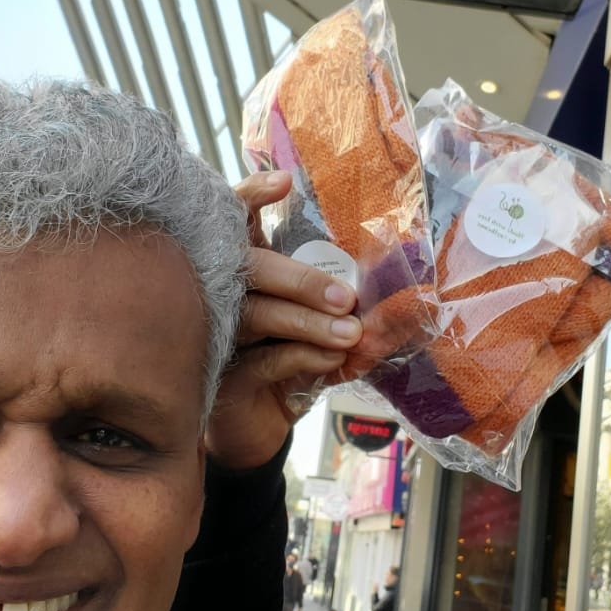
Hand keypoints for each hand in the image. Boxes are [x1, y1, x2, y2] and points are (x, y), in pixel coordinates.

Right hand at [204, 171, 362, 470]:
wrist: (260, 427)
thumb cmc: (289, 361)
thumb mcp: (314, 324)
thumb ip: (337, 301)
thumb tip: (392, 293)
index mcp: (246, 269)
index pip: (235, 219)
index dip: (251, 196)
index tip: (284, 183)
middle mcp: (224, 294)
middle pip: (250, 268)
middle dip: (300, 279)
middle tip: (345, 297)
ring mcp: (218, 334)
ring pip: (259, 315)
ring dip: (310, 323)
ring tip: (352, 334)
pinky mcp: (223, 376)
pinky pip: (264, 359)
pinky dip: (304, 356)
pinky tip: (333, 358)